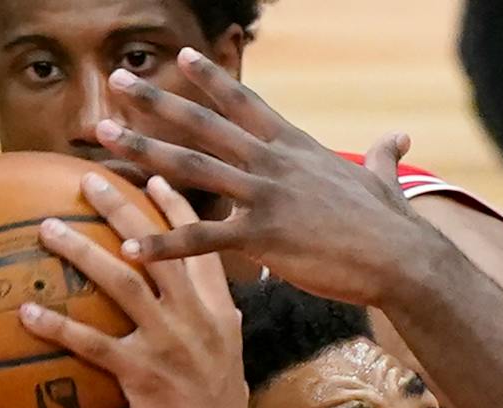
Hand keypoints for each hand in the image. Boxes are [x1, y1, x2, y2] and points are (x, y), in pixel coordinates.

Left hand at [20, 173, 255, 407]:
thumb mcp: (228, 365)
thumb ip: (212, 330)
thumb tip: (197, 313)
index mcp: (219, 314)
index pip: (198, 247)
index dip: (176, 208)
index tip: (153, 174)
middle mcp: (199, 320)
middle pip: (156, 249)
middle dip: (121, 208)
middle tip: (87, 179)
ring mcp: (173, 346)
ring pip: (121, 282)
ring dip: (80, 251)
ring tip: (45, 229)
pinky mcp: (146, 378)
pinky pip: (93, 343)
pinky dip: (58, 325)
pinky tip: (28, 312)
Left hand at [91, 49, 434, 307]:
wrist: (401, 258)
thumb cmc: (394, 225)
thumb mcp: (386, 181)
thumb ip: (384, 155)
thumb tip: (401, 136)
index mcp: (296, 147)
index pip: (245, 102)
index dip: (210, 77)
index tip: (179, 54)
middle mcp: (274, 163)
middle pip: (203, 124)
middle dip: (155, 101)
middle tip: (116, 82)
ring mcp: (266, 197)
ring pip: (191, 167)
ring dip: (142, 151)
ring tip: (100, 140)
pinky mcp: (264, 237)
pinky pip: (203, 239)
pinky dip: (165, 243)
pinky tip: (132, 247)